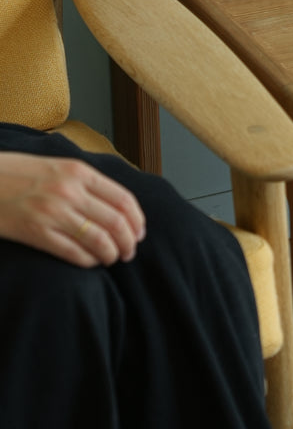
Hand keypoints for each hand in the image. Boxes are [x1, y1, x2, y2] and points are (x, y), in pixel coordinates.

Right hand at [0, 152, 145, 267]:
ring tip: (112, 259)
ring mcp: (53, 212)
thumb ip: (85, 181)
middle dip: (129, 242)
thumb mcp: (56, 166)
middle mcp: (70, 190)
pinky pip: (74, 253)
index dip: (137, 221)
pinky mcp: (37, 232)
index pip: (123, 199)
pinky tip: (91, 262)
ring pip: (99, 240)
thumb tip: (116, 203)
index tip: (139, 233)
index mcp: (79, 171)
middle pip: (116, 222)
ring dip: (112, 254)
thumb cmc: (18, 173)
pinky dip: (89, 261)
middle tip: (129, 252)